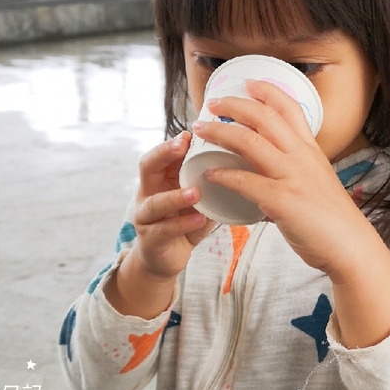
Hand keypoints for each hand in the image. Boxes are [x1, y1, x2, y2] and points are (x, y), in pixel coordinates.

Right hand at [131, 132, 216, 280]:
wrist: (168, 258)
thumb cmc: (185, 219)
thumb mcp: (198, 196)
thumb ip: (210, 178)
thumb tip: (243, 156)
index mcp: (160, 178)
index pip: (161, 152)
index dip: (174, 141)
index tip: (192, 131)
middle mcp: (148, 192)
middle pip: (147, 166)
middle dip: (164, 153)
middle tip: (183, 146)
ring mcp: (146, 216)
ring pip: (155, 202)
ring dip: (175, 196)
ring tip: (196, 192)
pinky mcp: (151, 239)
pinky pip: (165, 230)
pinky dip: (183, 223)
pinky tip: (200, 219)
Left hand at [193, 80, 377, 281]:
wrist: (350, 247)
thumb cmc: (332, 219)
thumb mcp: (317, 182)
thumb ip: (295, 172)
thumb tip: (268, 177)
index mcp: (311, 150)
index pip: (290, 108)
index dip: (268, 91)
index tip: (249, 82)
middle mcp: (302, 157)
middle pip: (264, 117)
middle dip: (235, 105)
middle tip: (213, 103)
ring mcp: (292, 177)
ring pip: (250, 142)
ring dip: (220, 133)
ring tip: (201, 130)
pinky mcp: (282, 201)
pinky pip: (245, 181)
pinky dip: (224, 174)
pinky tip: (210, 173)